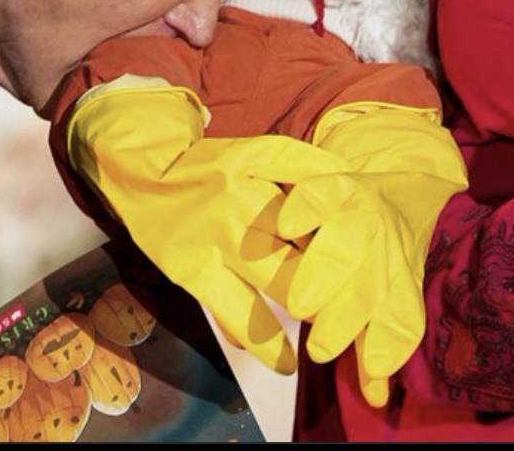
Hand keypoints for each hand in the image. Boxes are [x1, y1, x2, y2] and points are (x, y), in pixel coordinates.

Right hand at [67, 83, 347, 372]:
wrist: (146, 174)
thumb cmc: (212, 168)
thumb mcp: (259, 151)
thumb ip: (305, 164)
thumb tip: (349, 181)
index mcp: (262, 172)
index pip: (319, 208)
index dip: (347, 239)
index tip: (367, 263)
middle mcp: (242, 206)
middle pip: (305, 250)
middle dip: (335, 282)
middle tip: (354, 304)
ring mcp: (216, 242)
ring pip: (276, 287)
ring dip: (307, 315)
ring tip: (326, 339)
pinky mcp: (192, 272)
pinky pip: (234, 315)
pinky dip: (263, 343)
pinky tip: (283, 361)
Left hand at [275, 104, 467, 405]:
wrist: (409, 202)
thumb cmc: (345, 209)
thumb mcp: (316, 190)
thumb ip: (295, 200)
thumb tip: (272, 205)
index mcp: (339, 192)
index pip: (320, 195)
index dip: (306, 209)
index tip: (286, 224)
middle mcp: (367, 223)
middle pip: (344, 249)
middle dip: (321, 277)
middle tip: (297, 305)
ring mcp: (390, 257)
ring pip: (371, 288)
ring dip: (348, 321)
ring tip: (320, 350)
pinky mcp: (408, 291)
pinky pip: (406, 321)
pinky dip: (390, 349)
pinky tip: (375, 373)